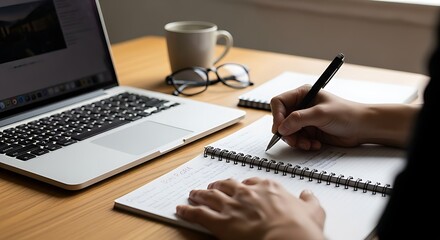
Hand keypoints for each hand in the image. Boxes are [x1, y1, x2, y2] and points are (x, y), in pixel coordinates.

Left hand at [176, 177, 325, 239]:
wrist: (287, 239)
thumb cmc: (299, 228)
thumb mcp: (313, 211)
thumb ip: (309, 201)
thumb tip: (309, 195)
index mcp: (267, 188)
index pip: (251, 182)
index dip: (243, 185)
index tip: (241, 187)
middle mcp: (246, 193)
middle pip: (227, 185)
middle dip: (218, 186)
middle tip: (213, 187)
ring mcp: (232, 206)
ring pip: (210, 196)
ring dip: (200, 194)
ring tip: (194, 194)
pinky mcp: (220, 223)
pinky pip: (199, 214)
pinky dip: (188, 211)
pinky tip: (181, 210)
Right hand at [270, 84, 365, 149]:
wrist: (362, 128)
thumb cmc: (347, 114)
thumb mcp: (321, 114)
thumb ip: (299, 119)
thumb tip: (282, 127)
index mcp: (303, 94)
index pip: (279, 103)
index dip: (277, 116)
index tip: (279, 129)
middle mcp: (301, 106)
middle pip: (281, 120)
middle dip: (287, 132)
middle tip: (294, 140)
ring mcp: (304, 120)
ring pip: (288, 132)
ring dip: (296, 141)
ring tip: (308, 144)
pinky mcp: (309, 132)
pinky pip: (297, 140)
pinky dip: (303, 144)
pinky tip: (315, 144)